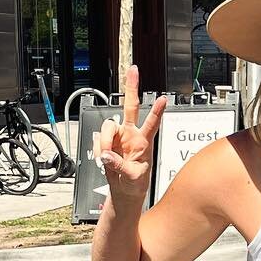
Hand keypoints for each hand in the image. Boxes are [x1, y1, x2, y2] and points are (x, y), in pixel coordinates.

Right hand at [93, 66, 167, 205]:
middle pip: (130, 106)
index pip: (152, 123)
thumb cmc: (135, 183)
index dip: (157, 111)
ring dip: (104, 140)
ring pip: (107, 126)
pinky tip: (104, 158)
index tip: (163, 99)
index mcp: (144, 141)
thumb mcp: (133, 177)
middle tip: (133, 70)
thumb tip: (107, 155)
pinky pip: (97, 140)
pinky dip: (98, 149)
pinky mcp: (106, 142)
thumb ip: (121, 165)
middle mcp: (131, 134)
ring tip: (106, 157)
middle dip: (131, 87)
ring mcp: (118, 137)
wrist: (124, 190)